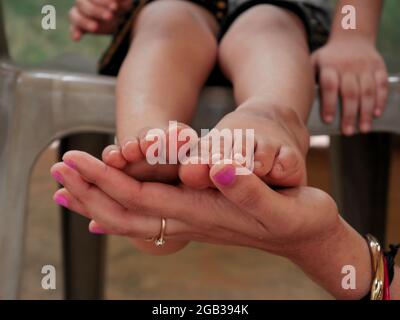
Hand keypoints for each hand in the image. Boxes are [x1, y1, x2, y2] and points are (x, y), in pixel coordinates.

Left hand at [51, 151, 339, 257]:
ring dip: (97, 202)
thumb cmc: (300, 217)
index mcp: (205, 212)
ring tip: (67, 189)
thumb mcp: (284, 203)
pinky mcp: (195, 218)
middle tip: (57, 170)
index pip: (143, 197)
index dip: (107, 180)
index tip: (78, 159)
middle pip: (126, 211)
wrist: (307, 236)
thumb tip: (215, 168)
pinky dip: (118, 213)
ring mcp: (190, 223)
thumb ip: (250, 188)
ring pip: (130, 218)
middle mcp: (190, 221)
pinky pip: (146, 219)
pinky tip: (102, 212)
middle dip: (88, 191)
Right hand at [69, 0, 132, 40]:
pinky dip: (74, 32)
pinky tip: (77, 38)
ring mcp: (80, 13)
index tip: (114, 7)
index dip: (102, 1)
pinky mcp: (81, 26)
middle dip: (96, 11)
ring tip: (95, 28)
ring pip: (74, 15)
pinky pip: (73, 28)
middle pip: (81, 3)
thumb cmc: (122, 5)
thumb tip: (116, 1)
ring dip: (84, 21)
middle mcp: (83, 0)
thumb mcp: (124, 1)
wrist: (120, 18)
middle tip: (109, 16)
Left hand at [312, 36, 387, 134]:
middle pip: (350, 92)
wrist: (352, 36)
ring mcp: (365, 66)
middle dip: (349, 114)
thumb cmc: (328, 58)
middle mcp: (347, 66)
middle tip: (347, 132)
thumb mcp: (314, 62)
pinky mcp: (378, 67)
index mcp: (329, 65)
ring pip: (367, 91)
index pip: (329, 86)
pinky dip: (380, 100)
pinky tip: (376, 114)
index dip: (329, 103)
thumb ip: (309, 80)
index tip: (328, 121)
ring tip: (364, 129)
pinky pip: (381, 85)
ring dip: (366, 112)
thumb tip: (298, 104)